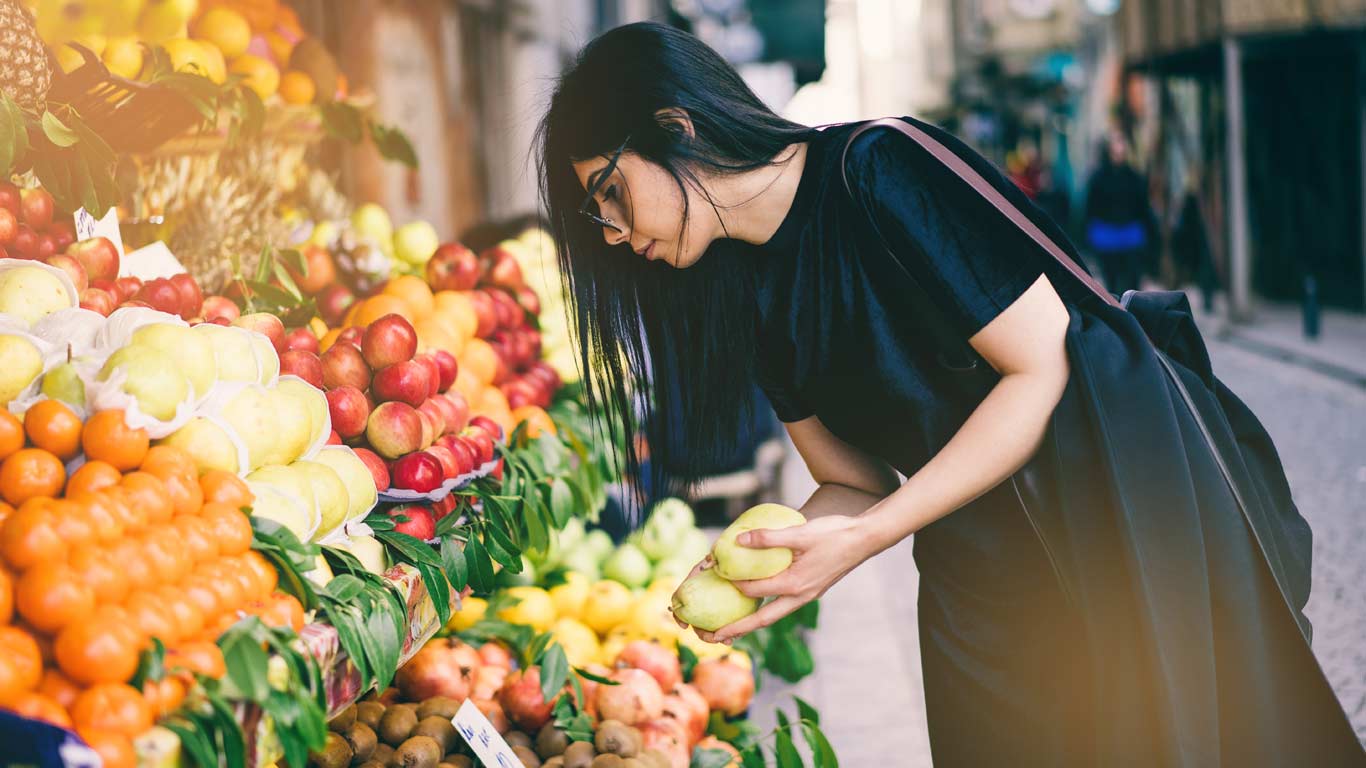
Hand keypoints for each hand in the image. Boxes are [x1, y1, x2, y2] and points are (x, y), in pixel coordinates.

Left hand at [694, 515, 875, 643]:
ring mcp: (806, 596)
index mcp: (795, 585)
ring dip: (751, 623)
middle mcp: (800, 597)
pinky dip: (765, 608)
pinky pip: (781, 605)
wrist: (865, 539)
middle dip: (736, 629)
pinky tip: (756, 601)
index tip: (712, 574)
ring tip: (729, 629)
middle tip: (712, 638)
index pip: (754, 591)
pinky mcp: (810, 590)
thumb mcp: (799, 533)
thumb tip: (738, 541)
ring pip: (773, 616)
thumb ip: (768, 538)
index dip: (731, 584)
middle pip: (762, 620)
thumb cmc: (834, 534)